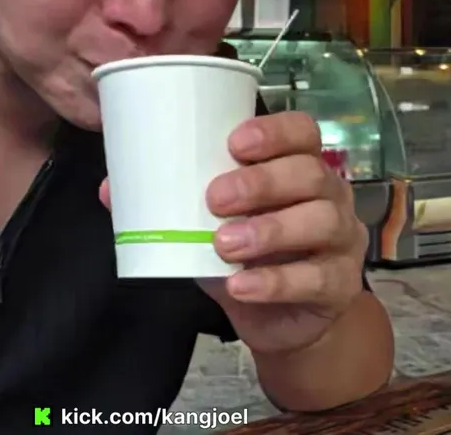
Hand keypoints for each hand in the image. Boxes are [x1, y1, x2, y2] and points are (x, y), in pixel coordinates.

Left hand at [95, 112, 367, 354]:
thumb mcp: (207, 224)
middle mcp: (329, 195)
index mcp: (300, 166)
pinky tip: (241, 286)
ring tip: (224, 244)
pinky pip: (315, 278)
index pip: (302, 132)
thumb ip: (169, 202)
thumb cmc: (246, 255)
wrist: (280, 319)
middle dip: (262, 182)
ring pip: (320, 221)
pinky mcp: (340, 285)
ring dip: (269, 230)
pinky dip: (274, 281)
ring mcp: (341, 240)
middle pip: (311, 174)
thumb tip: (109, 189)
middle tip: (214, 197)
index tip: (233, 143)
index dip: (274, 132)